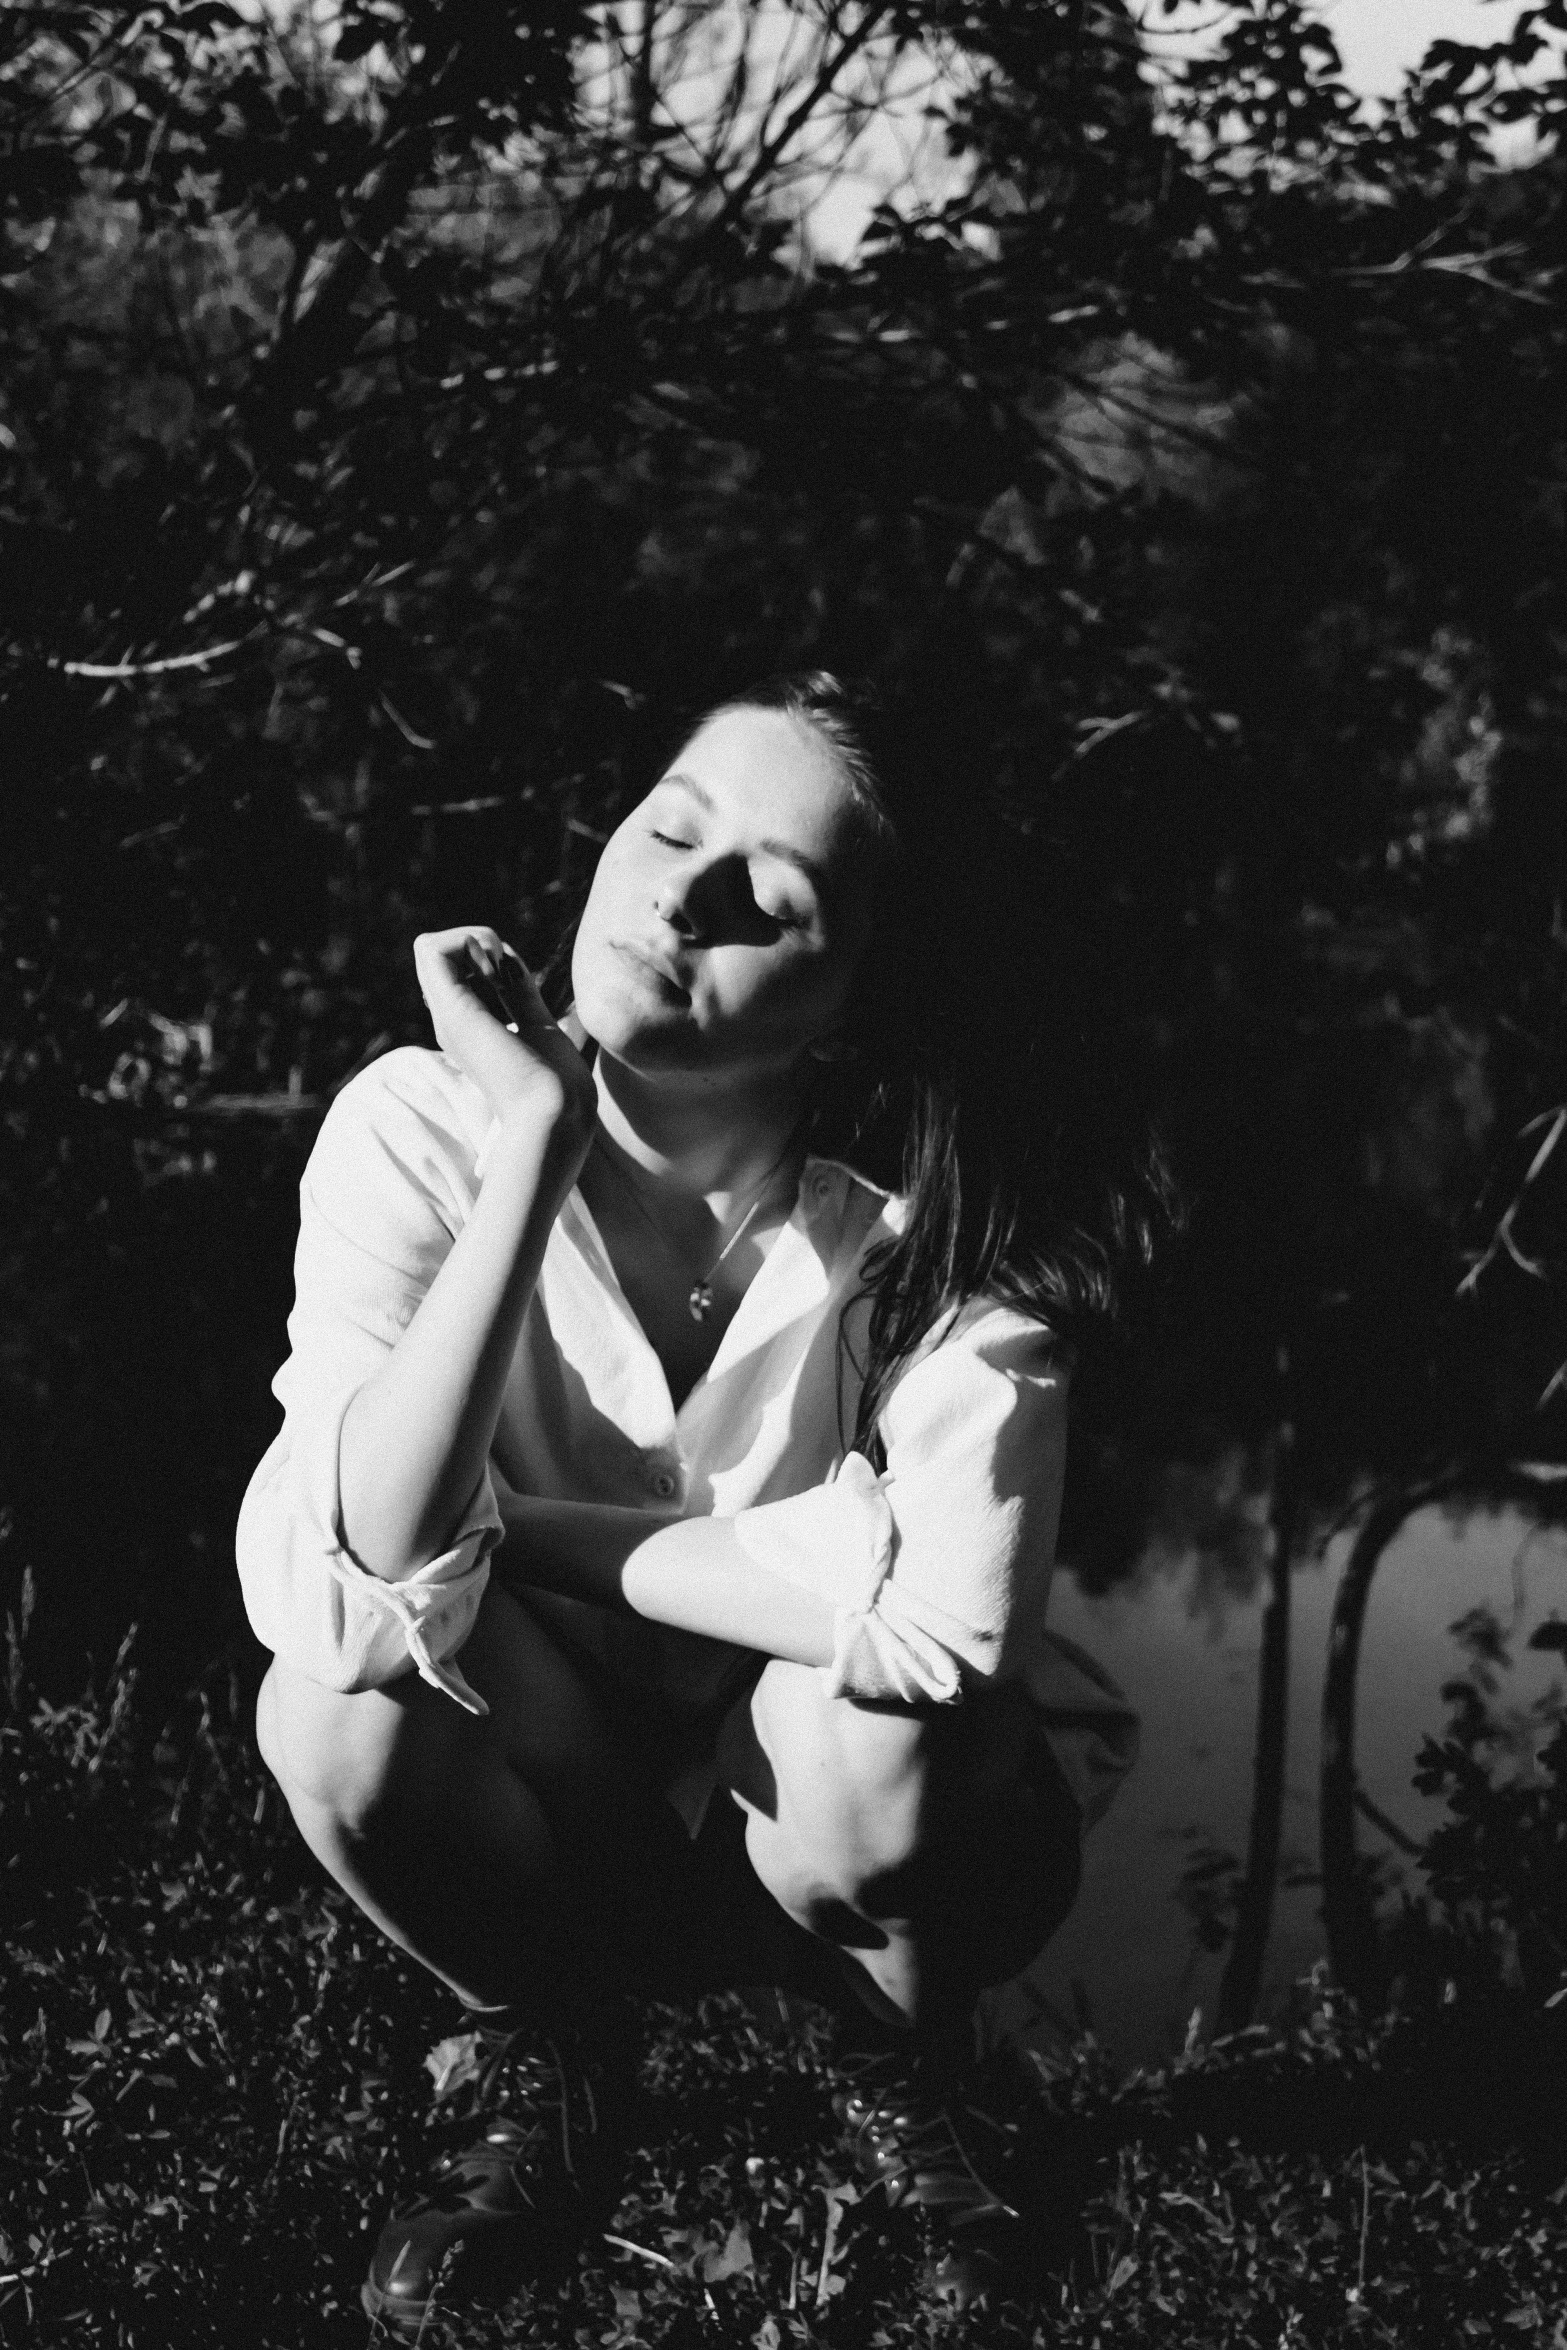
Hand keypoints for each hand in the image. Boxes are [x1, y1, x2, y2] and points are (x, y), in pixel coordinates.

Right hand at [412, 926, 596, 1141]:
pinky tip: (496, 966)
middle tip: (509, 971)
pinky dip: (468, 942)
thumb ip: (521, 995)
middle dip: (480, 945)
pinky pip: (430, 949)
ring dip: (474, 940)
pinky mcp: (452, 1011)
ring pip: (430, 947)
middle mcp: (453, 1021)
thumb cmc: (557, 1086)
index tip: (518, 978)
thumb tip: (510, 961)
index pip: (461, 971)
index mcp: (472, 1029)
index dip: (490, 959)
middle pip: (442, 956)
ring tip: (502, 967)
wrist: (554, 1115)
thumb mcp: (539, 1025)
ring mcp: (448, 1016)